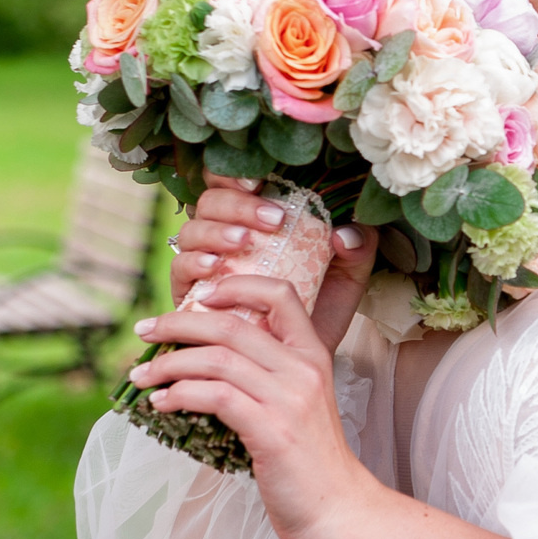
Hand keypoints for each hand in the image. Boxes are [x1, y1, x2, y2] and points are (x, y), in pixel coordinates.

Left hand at [130, 273, 378, 538]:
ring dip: (168, 364)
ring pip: (217, 359)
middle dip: (178, 323)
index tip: (197, 296)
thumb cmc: (309, 462)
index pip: (279, 293)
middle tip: (144, 331)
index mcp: (313, 355)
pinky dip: (180, 395)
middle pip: (232, 323)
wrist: (337, 511)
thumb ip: (268, 374)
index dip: (235, 284)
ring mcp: (289, 399)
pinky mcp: (272, 432)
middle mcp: (303, 369)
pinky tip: (161, 404)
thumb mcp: (298, 404)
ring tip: (141, 376)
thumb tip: (209, 355)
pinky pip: (215, 397)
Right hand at [169, 175, 376, 351]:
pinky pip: (179, 269)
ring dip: (216, 231)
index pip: (234, 181)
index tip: (262, 180)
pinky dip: (195, 263)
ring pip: (192, 229)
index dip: (236, 172)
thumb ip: (358, 250)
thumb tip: (344, 233)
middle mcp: (225, 236)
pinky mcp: (188, 294)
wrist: (292, 366)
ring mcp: (204, 264)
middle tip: (273, 220)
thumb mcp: (346, 281)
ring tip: (243, 244)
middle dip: (239, 204)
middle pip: (212, 199)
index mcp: (257, 221)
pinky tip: (216, 268)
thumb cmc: (316, 315)